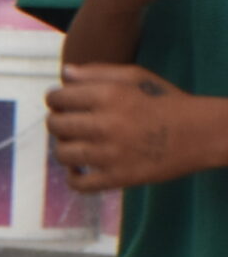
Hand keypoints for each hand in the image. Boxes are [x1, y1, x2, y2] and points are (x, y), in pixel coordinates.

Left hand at [46, 62, 227, 190]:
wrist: (201, 133)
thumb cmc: (166, 101)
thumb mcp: (135, 76)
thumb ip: (97, 72)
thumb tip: (64, 74)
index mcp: (107, 96)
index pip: (57, 98)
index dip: (55, 100)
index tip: (62, 104)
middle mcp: (106, 124)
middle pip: (55, 125)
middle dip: (57, 122)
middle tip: (68, 124)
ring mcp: (112, 154)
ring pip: (62, 154)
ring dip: (64, 149)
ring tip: (75, 145)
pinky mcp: (121, 178)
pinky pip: (80, 184)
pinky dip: (73, 178)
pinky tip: (79, 169)